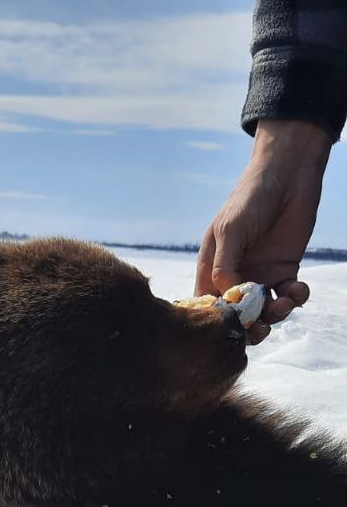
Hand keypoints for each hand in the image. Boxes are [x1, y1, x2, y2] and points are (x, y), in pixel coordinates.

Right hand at [195, 120, 331, 342]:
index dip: (217, 320)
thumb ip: (224, 265)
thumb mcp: (231, 229)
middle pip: (237, 315)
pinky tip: (299, 288)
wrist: (288, 177)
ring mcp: (260, 275)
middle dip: (249, 326)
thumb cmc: (250, 198)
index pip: (208, 304)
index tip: (231, 325)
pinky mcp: (285, 271)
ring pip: (265, 310)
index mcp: (212, 267)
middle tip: (261, 328)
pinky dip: (296, 298)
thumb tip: (227, 299)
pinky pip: (289, 296)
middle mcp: (235, 275)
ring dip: (276, 314)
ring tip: (285, 302)